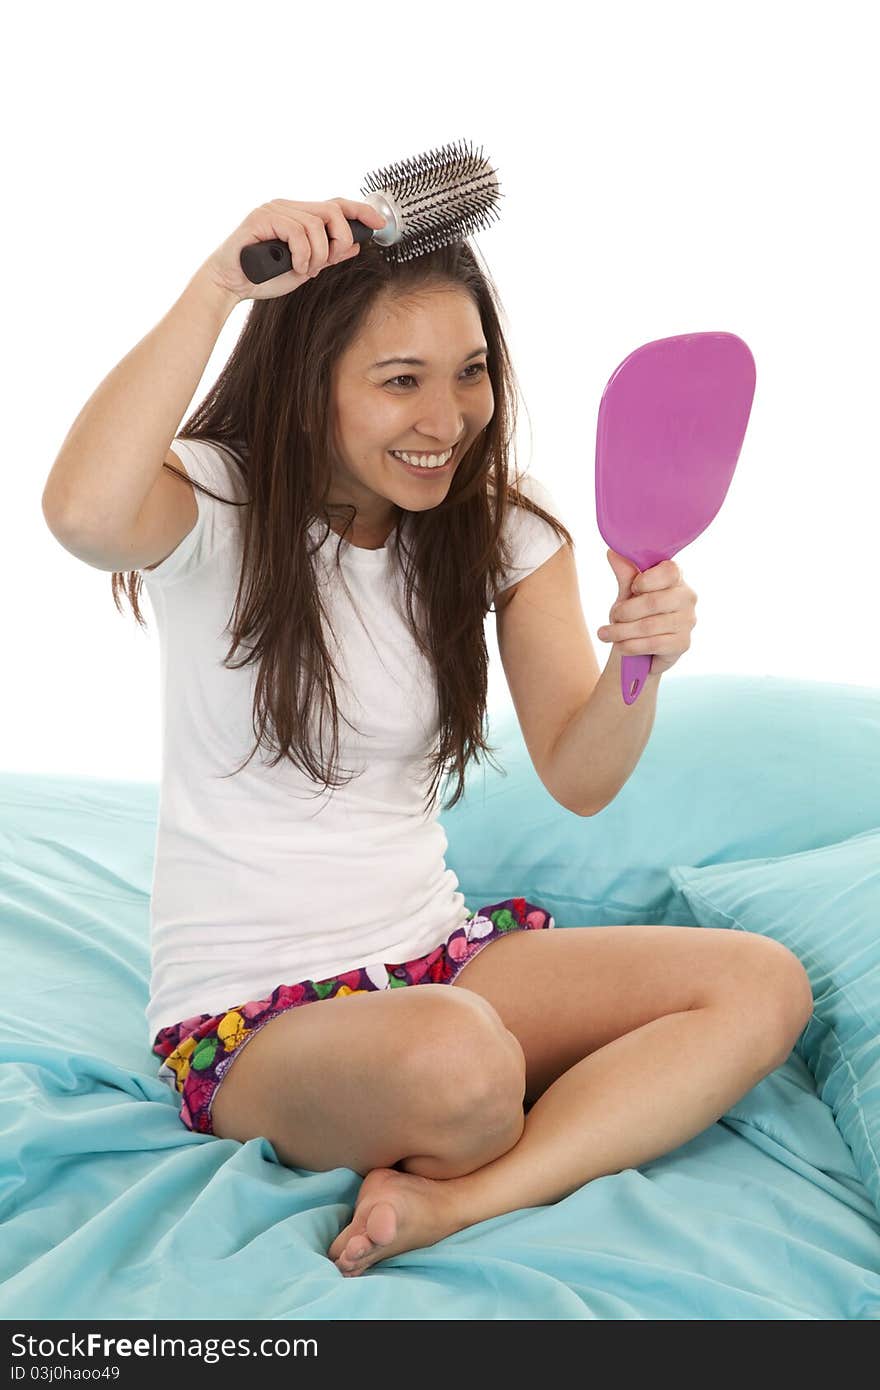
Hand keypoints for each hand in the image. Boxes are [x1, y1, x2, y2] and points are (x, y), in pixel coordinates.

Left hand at [596, 549, 697, 676]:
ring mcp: (688, 621)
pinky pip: (653, 644)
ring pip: (649, 625)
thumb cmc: (635, 615)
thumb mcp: (627, 593)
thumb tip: (613, 552)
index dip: (647, 580)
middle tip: (611, 616)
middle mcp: (687, 597)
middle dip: (625, 612)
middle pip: (655, 601)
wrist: (638, 650)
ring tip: (605, 634)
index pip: (669, 571)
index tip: (632, 588)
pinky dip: (630, 646)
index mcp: (676, 578)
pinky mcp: (683, 643)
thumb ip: (625, 574)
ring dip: (621, 631)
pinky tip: (619, 646)